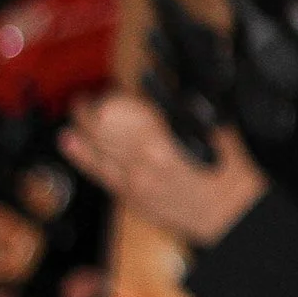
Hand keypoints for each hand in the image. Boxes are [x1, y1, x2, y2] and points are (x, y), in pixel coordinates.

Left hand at [61, 91, 267, 247]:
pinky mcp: (129, 196)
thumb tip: (152, 87)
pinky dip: (79, 154)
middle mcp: (139, 158)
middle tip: (91, 96)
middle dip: (88, 106)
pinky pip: (96, 172)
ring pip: (91, 146)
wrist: (229, 209)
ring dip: (80, 125)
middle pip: (96, 125)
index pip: (115, 106)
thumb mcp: (206, 121)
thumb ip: (174, 104)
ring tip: (79, 112)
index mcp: (159, 135)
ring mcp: (131, 179)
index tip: (114, 87)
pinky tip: (69, 140)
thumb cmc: (225, 167)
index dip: (109, 93)